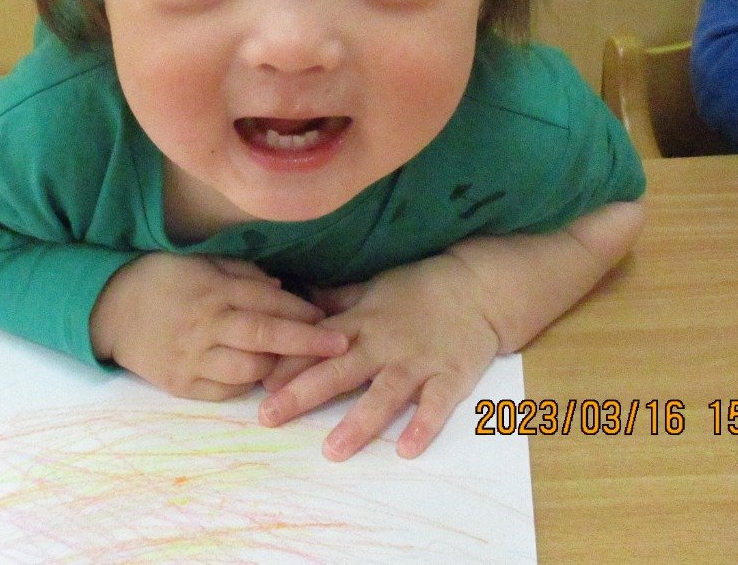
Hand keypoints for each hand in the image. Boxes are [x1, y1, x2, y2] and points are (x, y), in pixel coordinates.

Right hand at [89, 252, 348, 401]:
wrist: (109, 308)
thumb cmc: (162, 278)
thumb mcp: (201, 262)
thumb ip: (243, 273)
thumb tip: (283, 288)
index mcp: (212, 292)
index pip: (268, 302)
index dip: (303, 312)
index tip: (332, 317)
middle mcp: (205, 326)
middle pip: (265, 337)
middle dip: (307, 343)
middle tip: (340, 345)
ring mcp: (193, 359)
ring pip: (250, 370)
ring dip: (279, 367)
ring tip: (299, 363)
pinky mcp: (182, 385)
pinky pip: (226, 391)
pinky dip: (249, 383)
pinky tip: (262, 375)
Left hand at [258, 253, 498, 460]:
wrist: (477, 286)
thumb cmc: (419, 288)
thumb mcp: (372, 287)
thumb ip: (335, 301)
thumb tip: (293, 303)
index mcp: (362, 323)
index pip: (317, 345)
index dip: (288, 363)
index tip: (259, 382)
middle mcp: (384, 344)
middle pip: (338, 371)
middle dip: (302, 393)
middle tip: (269, 417)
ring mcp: (418, 362)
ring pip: (384, 394)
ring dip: (358, 422)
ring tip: (333, 450)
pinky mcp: (451, 377)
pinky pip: (436, 405)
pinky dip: (423, 426)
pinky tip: (406, 449)